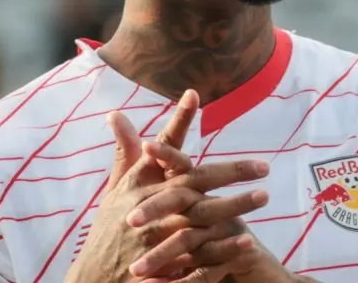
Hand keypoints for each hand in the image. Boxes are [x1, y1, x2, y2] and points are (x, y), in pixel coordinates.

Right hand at [67, 93, 268, 282]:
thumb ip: (124, 152)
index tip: (193, 93)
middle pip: (194, 184)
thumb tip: (115, 113)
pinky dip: (223, 250)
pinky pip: (200, 258)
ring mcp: (157, 238)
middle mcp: (148, 207)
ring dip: (232, 207)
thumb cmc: (108, 229)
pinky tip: (247, 241)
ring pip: (201, 219)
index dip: (176, 121)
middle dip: (229, 173)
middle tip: (264, 166)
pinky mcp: (166, 267)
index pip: (162, 148)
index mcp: (138, 185)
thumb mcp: (114, 189)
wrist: (94, 279)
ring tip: (263, 197)